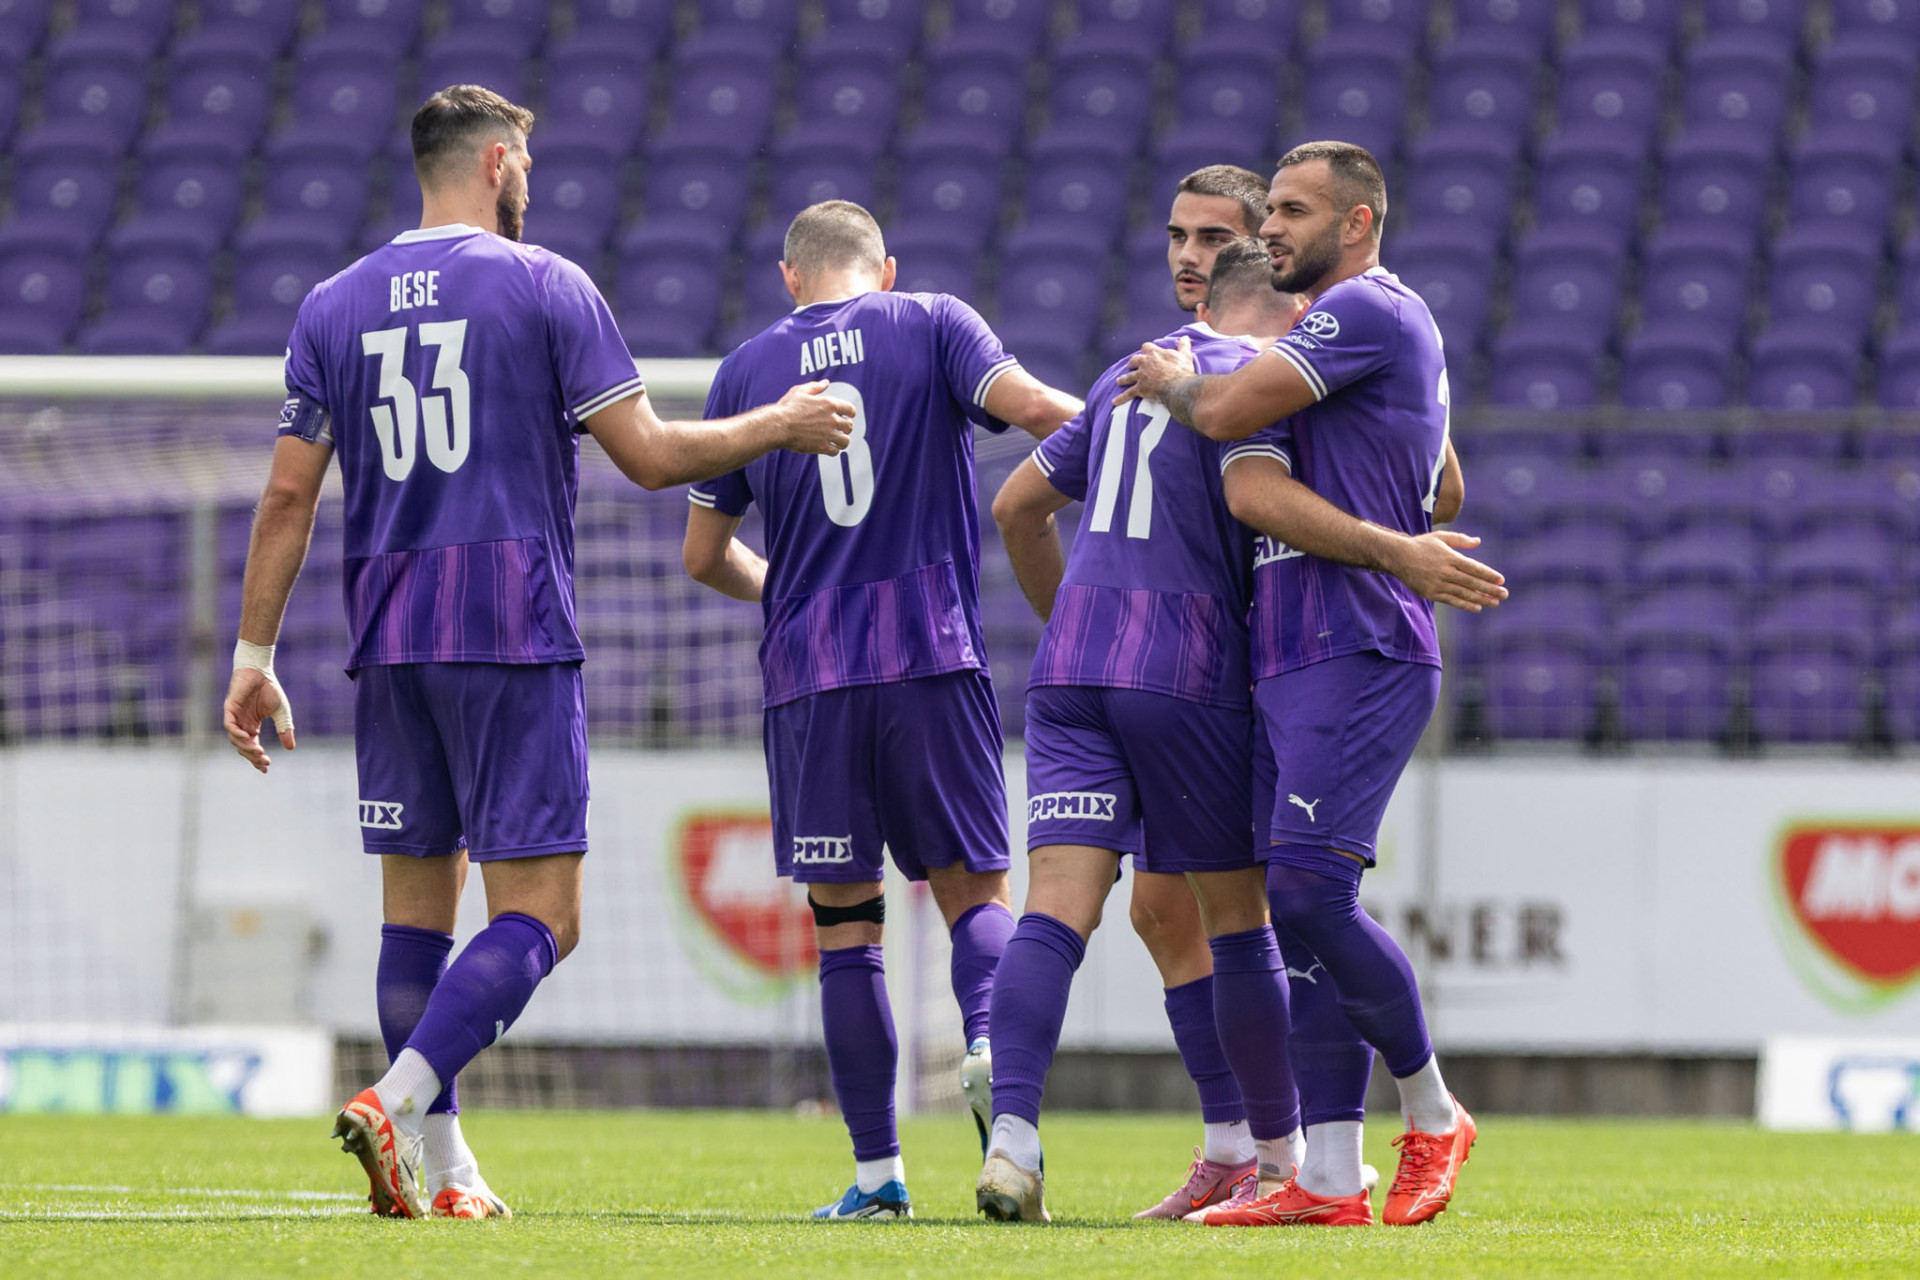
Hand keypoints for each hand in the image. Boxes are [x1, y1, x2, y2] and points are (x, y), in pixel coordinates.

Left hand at [224, 666, 294, 772]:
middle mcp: (241, 724)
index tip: (266, 768)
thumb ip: (285, 729)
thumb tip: (290, 748)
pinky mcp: (230, 708)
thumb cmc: (269, 688)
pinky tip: (248, 738)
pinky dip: (237, 734)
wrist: (261, 670)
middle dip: (253, 756)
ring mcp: (234, 716)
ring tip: (260, 752)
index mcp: (251, 725)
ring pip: (235, 739)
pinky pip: (230, 725)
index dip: (257, 759)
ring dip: (246, 747)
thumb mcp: (282, 712)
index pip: (251, 746)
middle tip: (265, 761)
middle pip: (242, 747)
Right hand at [777, 380, 856, 455]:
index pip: (851, 410)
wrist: (777, 426)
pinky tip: (828, 448)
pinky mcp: (821, 447)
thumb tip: (826, 383)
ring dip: (842, 441)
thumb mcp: (800, 391)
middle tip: (840, 429)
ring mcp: (827, 434)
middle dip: (846, 428)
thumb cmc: (787, 407)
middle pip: (849, 426)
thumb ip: (815, 387)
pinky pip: (835, 452)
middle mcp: (832, 419)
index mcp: (829, 404)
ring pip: (845, 441)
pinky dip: (833, 450)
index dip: (850, 413)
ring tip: (837, 441)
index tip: (848, 416)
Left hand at [1114, 336, 1193, 404]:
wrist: (1178, 386)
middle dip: (1132, 363)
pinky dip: (1121, 398)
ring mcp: (1141, 376)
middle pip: (1134, 360)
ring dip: (1123, 379)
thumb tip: (1185, 337)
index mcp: (1155, 354)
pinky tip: (1114, 402)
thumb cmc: (1182, 371)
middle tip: (1131, 366)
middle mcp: (1145, 363)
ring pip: (1128, 376)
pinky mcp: (1140, 389)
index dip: (1146, 350)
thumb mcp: (1185, 356)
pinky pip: (1128, 393)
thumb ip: (1183, 346)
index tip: (1146, 352)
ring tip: (1119, 381)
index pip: (1146, 347)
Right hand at [1385, 531, 1507, 612]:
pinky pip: (1451, 600)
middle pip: (1472, 582)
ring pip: (1464, 593)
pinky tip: (1477, 607)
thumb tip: (1478, 541)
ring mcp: (1438, 584)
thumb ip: (1460, 539)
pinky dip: (1465, 604)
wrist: (1397, 557)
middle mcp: (1445, 571)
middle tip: (1504, 594)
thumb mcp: (1441, 537)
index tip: (1501, 580)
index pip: (1474, 567)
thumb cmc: (1421, 545)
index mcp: (1450, 557)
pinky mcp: (1431, 593)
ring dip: (1481, 599)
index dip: (1488, 575)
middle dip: (1490, 589)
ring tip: (1495, 603)